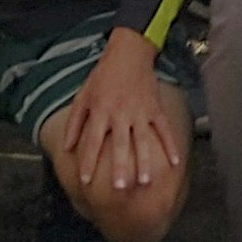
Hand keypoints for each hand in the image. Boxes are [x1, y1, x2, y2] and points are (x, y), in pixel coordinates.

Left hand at [55, 33, 176, 202]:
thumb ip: (74, 123)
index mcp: (100, 111)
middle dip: (120, 167)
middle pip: (119, 145)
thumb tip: (67, 147)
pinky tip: (174, 162)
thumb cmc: (102, 76)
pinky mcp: (155, 108)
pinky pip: (163, 130)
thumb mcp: (82, 96)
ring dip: (144, 161)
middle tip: (120, 188)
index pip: (92, 141)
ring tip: (145, 181)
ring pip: (143, 141)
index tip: (85, 181)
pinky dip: (170, 145)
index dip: (87, 161)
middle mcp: (120, 113)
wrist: (128, 53)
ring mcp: (140, 111)